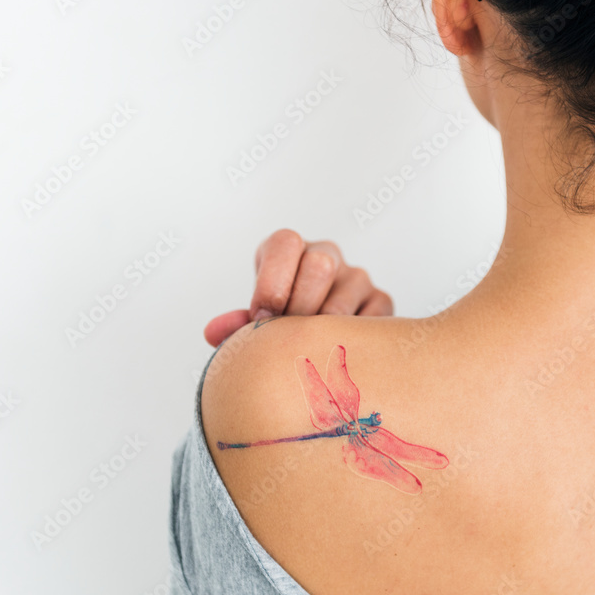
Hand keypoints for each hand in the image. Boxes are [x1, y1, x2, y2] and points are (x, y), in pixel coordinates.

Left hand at [204, 229, 392, 346]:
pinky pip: (369, 320)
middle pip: (319, 266)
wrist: (317, 339)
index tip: (261, 316)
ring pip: (344, 297)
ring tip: (308, 350)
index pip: (285, 243)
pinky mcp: (380, 301)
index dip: (271, 281)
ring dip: (322, 330)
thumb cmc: (280, 324)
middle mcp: (326, 255)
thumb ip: (237, 326)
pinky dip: (350, 340)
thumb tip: (213, 333)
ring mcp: (357, 277)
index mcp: (290, 250)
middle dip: (298, 308)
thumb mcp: (256, 320)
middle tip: (287, 337)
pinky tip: (335, 351)